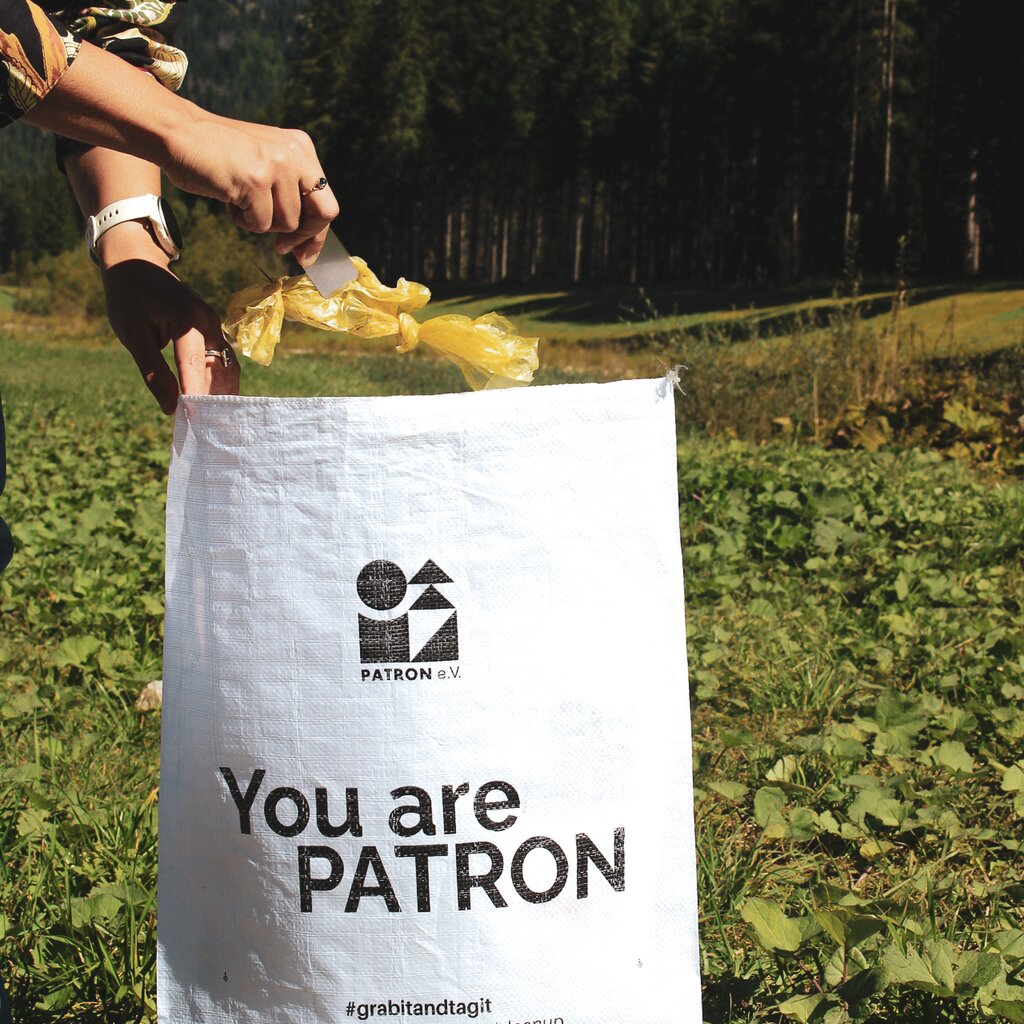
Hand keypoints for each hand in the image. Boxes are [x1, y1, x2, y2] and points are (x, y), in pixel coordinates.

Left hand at [99, 231, 239, 413]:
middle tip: (208, 433)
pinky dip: (217, 385)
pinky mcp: (213, 333)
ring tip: (213, 425)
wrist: (136, 264)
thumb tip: (170, 408)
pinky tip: (211, 406)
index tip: (193, 425)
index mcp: (188, 319)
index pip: (193, 366)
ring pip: (225, 370)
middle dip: (213, 402)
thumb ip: (153, 371)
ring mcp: (215, 327)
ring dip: (219, 396)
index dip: (195, 397)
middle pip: (218, 371)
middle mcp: (209, 322)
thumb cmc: (128, 298)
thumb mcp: (133, 334)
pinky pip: (221, 364)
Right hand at [161, 116, 339, 265]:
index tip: (304, 254)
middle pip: (321, 215)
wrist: (178, 133)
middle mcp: (295, 154)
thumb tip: (307, 239)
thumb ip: (289, 190)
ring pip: (287, 224)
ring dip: (261, 223)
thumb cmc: (218, 156)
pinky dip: (243, 221)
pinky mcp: (256, 180)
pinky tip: (229, 200)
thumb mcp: (265, 163)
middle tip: (282, 248)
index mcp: (302, 148)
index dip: (317, 233)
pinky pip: (261, 224)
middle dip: (302, 237)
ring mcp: (277, 166)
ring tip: (240, 201)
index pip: (327, 202)